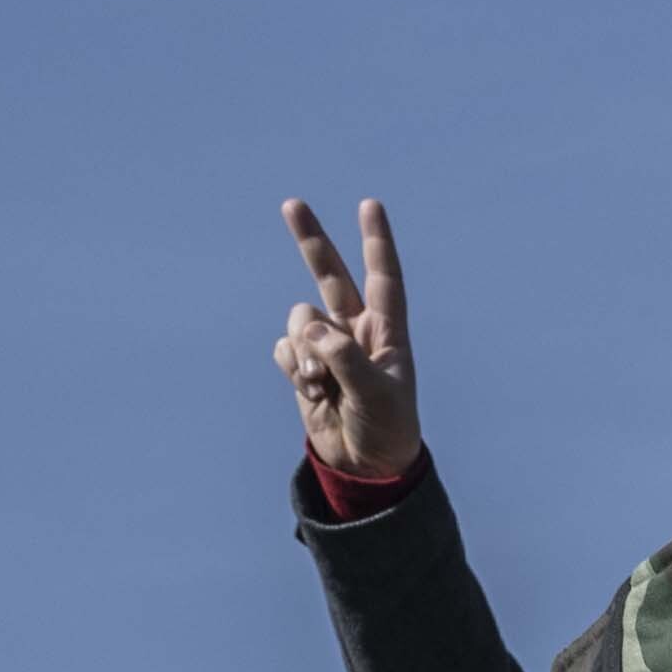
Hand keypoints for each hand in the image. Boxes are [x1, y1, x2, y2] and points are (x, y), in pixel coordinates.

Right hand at [274, 195, 420, 492]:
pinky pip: (285, 347)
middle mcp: (356, 332)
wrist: (364, 467)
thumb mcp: (375, 395)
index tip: (370, 205)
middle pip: (330, 276)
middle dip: (311, 241)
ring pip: (300, 319)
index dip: (376, 242)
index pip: (383, 278)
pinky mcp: (303, 365)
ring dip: (303, 350)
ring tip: (319, 383)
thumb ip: (345, 358)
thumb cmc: (386, 430)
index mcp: (387, 332)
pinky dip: (292, 366)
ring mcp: (327, 347)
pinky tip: (310, 391)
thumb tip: (311, 328)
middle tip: (292, 204)